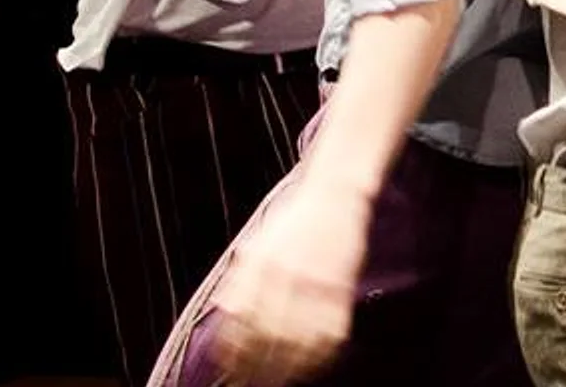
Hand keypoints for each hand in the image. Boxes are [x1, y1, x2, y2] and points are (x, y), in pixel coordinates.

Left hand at [209, 181, 370, 385]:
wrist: (335, 196)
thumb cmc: (295, 221)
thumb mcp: (257, 244)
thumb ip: (240, 280)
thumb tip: (224, 318)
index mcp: (259, 263)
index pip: (239, 318)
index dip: (232, 350)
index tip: (227, 369)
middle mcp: (285, 273)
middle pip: (265, 334)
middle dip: (254, 367)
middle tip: (247, 383)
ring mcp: (315, 282)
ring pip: (297, 340)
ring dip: (285, 369)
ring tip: (276, 382)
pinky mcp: (341, 289)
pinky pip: (328, 334)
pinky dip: (318, 356)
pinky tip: (309, 366)